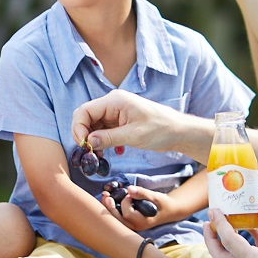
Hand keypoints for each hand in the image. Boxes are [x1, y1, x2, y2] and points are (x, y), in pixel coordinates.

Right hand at [70, 90, 206, 154]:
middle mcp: (112, 103)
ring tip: (100, 156)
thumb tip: (88, 142)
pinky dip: (103, 140)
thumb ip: (108, 138)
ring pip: (94, 125)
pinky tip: (113, 151)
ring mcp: (116, 112)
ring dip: (94, 140)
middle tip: (89, 152)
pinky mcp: (120, 121)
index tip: (82, 146)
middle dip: (84, 134)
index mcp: (114, 101)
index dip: (78, 128)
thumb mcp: (133, 136)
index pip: (85, 111)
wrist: (178, 131)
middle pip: (87, 117)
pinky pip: (104, 129)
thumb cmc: (160, 129)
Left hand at [100, 184, 173, 232]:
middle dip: (110, 207)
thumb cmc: (161, 203)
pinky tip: (107, 199)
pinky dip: (110, 208)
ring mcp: (130, 226)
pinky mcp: (128, 222)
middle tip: (106, 195)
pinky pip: (116, 217)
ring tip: (104, 196)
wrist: (167, 210)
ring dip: (108, 208)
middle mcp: (135, 227)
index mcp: (142, 222)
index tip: (129, 194)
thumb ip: (142, 193)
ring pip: (115, 220)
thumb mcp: (155, 196)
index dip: (125, 202)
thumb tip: (129, 189)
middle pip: (117, 220)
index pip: (128, 214)